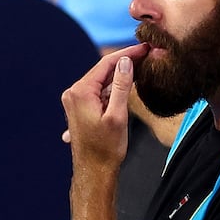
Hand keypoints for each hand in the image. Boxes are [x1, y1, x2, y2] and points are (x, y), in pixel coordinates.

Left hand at [60, 45, 145, 171]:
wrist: (93, 172)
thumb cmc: (106, 148)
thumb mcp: (118, 115)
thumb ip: (121, 86)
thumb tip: (125, 62)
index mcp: (80, 92)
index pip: (106, 64)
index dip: (128, 53)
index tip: (145, 48)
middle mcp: (73, 93)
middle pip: (103, 70)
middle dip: (124, 62)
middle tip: (147, 55)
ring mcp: (75, 101)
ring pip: (101, 81)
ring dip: (119, 76)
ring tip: (141, 68)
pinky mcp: (80, 108)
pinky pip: (98, 92)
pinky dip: (112, 88)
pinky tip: (127, 86)